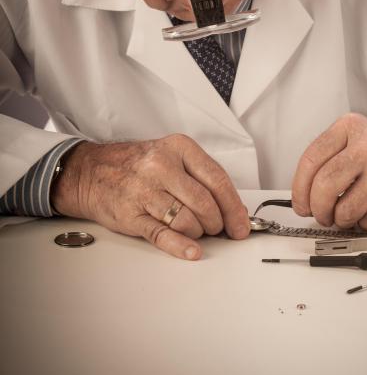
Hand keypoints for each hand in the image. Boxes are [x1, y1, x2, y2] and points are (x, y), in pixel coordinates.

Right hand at [51, 134, 250, 259]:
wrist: (91, 171)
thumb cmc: (136, 165)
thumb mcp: (171, 156)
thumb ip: (202, 178)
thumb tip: (234, 209)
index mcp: (178, 147)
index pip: (217, 179)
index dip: (234, 206)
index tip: (241, 224)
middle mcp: (162, 166)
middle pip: (205, 202)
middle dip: (217, 222)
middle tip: (218, 229)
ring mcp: (145, 190)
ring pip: (186, 220)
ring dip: (198, 232)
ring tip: (196, 231)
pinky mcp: (131, 214)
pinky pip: (162, 234)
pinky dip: (181, 246)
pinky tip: (192, 251)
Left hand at [291, 113, 366, 229]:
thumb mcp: (360, 139)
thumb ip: (332, 159)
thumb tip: (304, 195)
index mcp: (350, 127)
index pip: (311, 159)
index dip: (299, 188)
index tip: (300, 204)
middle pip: (324, 185)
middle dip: (318, 209)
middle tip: (321, 216)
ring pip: (345, 209)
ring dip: (342, 220)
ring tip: (348, 214)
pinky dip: (365, 223)